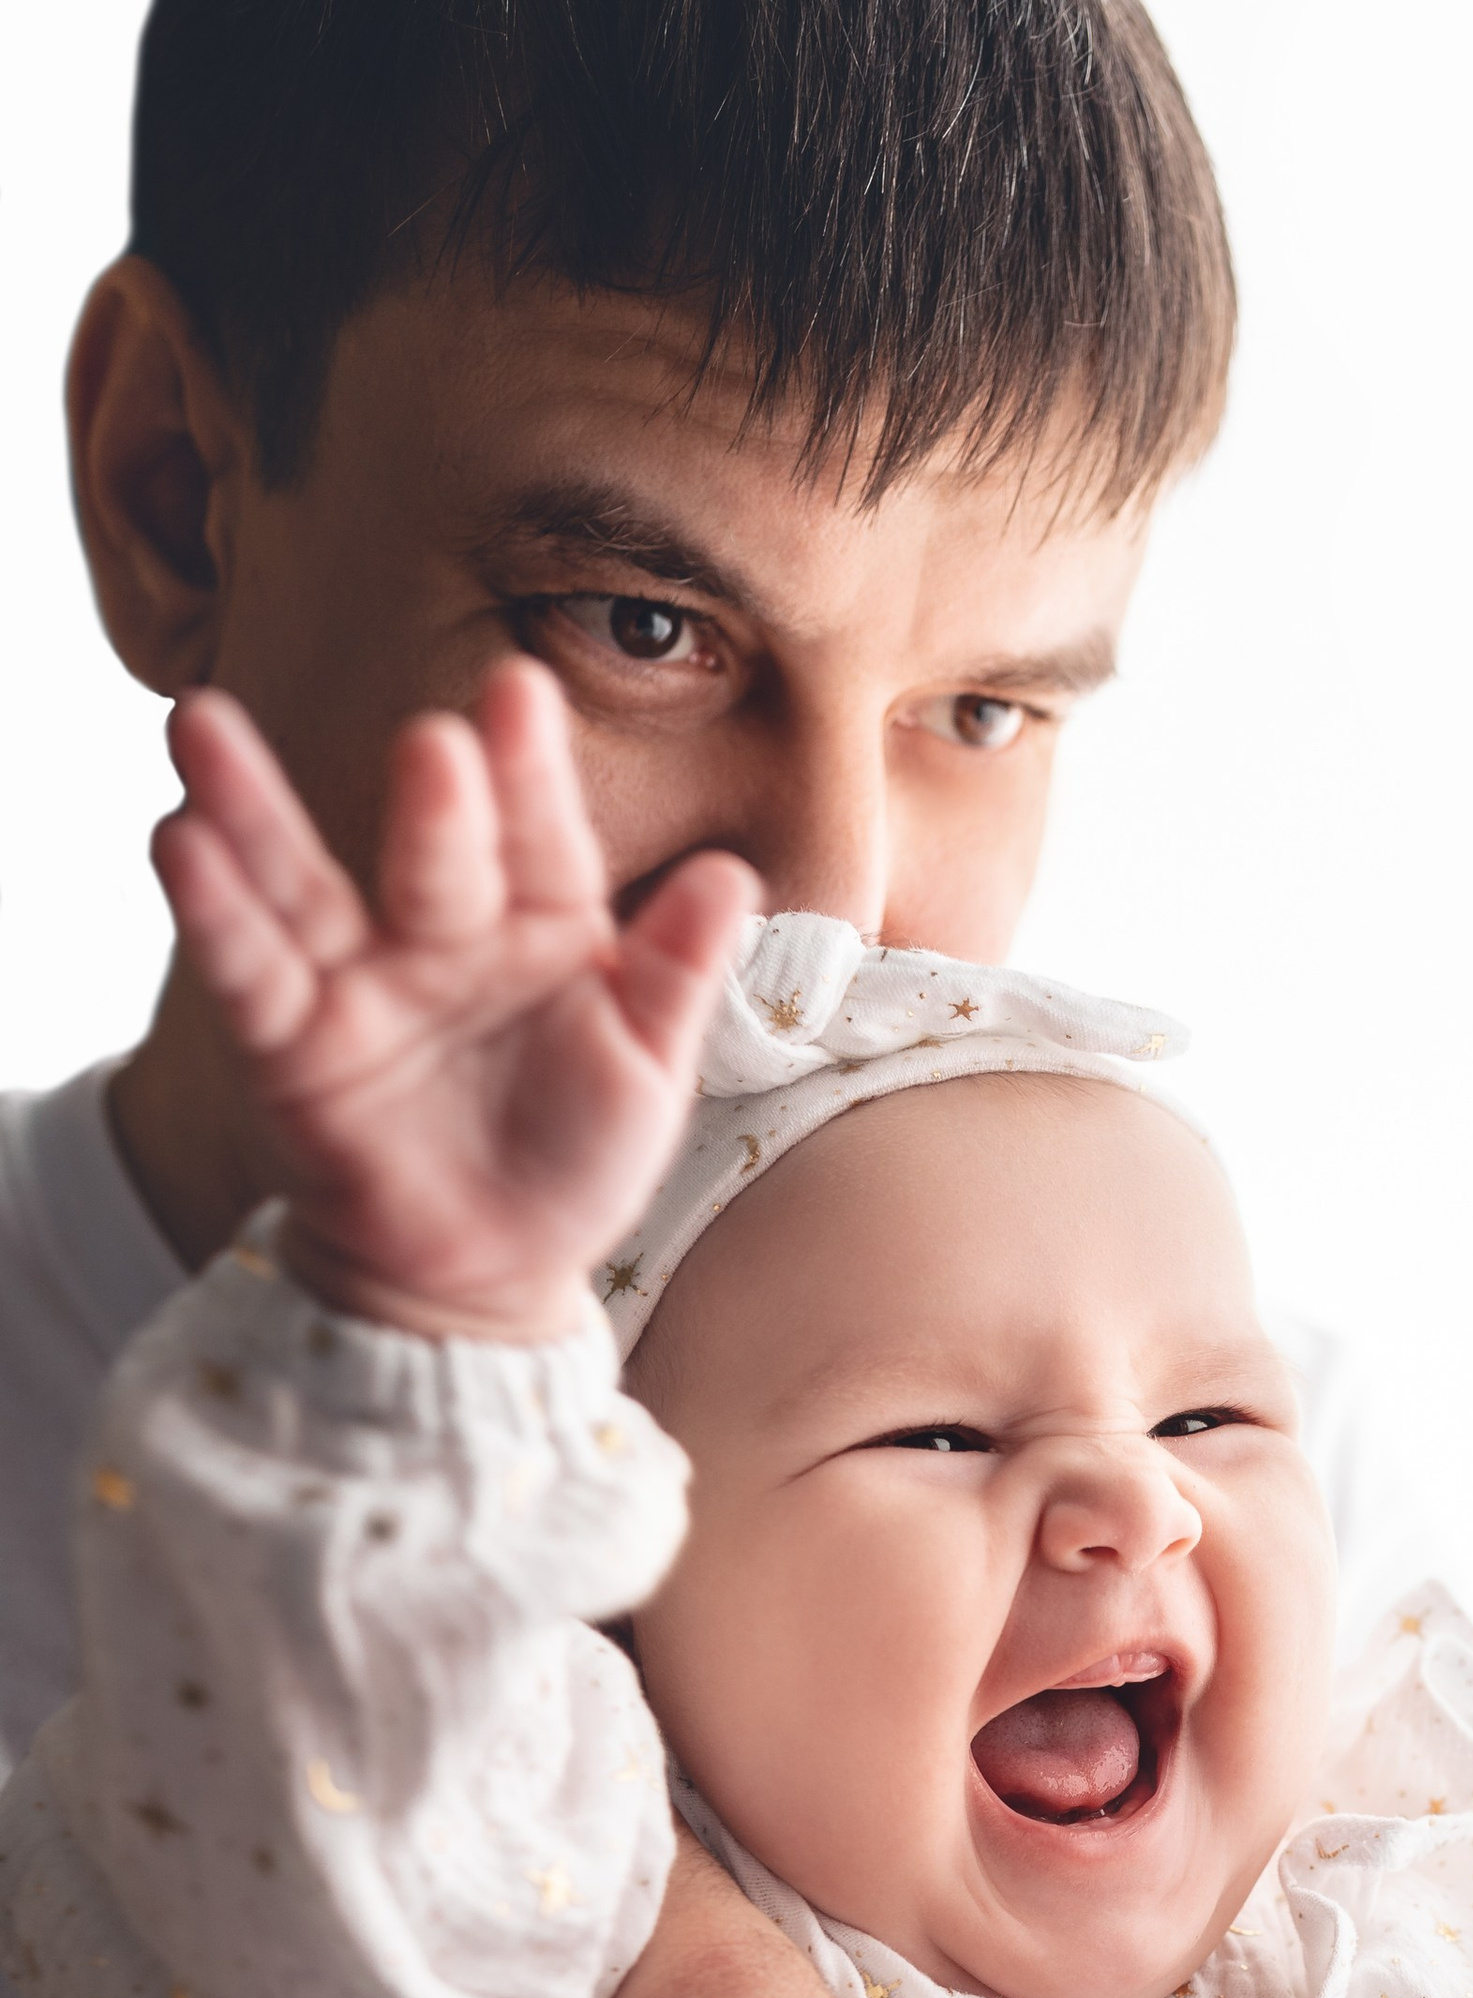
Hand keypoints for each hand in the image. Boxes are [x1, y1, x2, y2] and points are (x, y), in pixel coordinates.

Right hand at [151, 662, 755, 1340]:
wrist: (493, 1271)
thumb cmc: (576, 1158)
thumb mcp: (646, 1073)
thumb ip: (676, 976)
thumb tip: (734, 875)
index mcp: (543, 928)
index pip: (539, 839)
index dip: (528, 770)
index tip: (521, 691)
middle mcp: (445, 937)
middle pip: (432, 854)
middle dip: (431, 803)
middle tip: (433, 743)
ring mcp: (361, 984)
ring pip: (302, 884)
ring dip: (250, 808)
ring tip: (201, 727)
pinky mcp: (293, 1045)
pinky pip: (250, 973)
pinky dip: (214, 913)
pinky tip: (177, 843)